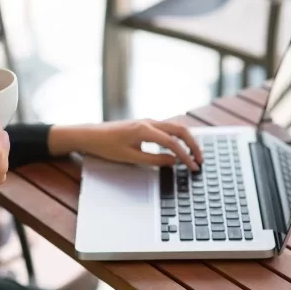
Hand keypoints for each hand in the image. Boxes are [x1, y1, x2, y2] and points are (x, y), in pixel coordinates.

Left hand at [76, 120, 202, 169]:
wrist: (90, 135)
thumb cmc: (106, 146)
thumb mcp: (130, 158)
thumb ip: (154, 160)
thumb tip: (174, 161)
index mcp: (145, 130)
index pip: (173, 143)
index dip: (185, 156)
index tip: (193, 167)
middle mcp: (149, 122)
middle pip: (180, 130)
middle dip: (193, 144)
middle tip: (200, 160)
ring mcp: (147, 121)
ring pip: (175, 126)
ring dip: (187, 139)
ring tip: (194, 154)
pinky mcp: (144, 124)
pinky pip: (167, 128)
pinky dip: (178, 137)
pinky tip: (179, 147)